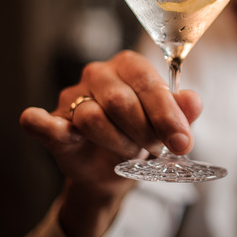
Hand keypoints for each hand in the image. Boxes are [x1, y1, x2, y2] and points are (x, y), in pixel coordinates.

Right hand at [19, 50, 202, 236]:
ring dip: (117, 144)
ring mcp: (72, 96)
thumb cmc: (142, 137)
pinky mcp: (53, 122)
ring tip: (129, 153)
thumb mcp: (168, 127)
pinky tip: (53, 129)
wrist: (113, 171)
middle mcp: (99, 73)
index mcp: (130, 65)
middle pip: (121, 101)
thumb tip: (193, 101)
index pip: (149, 84)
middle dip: (144, 132)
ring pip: (92, 117)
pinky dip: (44, 124)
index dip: (167, 116)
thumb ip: (182, 113)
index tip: (182, 143)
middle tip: (157, 150)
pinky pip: (44, 121)